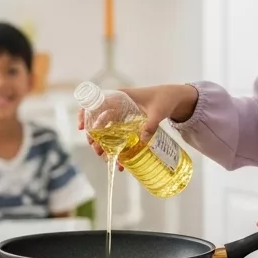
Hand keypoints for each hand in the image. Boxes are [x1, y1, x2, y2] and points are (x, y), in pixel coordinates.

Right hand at [77, 84, 198, 159]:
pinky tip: (121, 160)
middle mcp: (117, 105)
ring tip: (107, 159)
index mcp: (120, 96)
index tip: (83, 128)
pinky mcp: (128, 124)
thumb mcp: (158, 111)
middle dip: (95, 137)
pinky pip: (117, 135)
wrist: (174, 99)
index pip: (95, 103)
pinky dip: (116, 147)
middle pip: (98, 121)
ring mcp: (122, 115)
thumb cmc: (165, 99)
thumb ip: (151, 124)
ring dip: (104, 145)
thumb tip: (143, 141)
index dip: (85, 114)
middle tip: (97, 151)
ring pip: (106, 131)